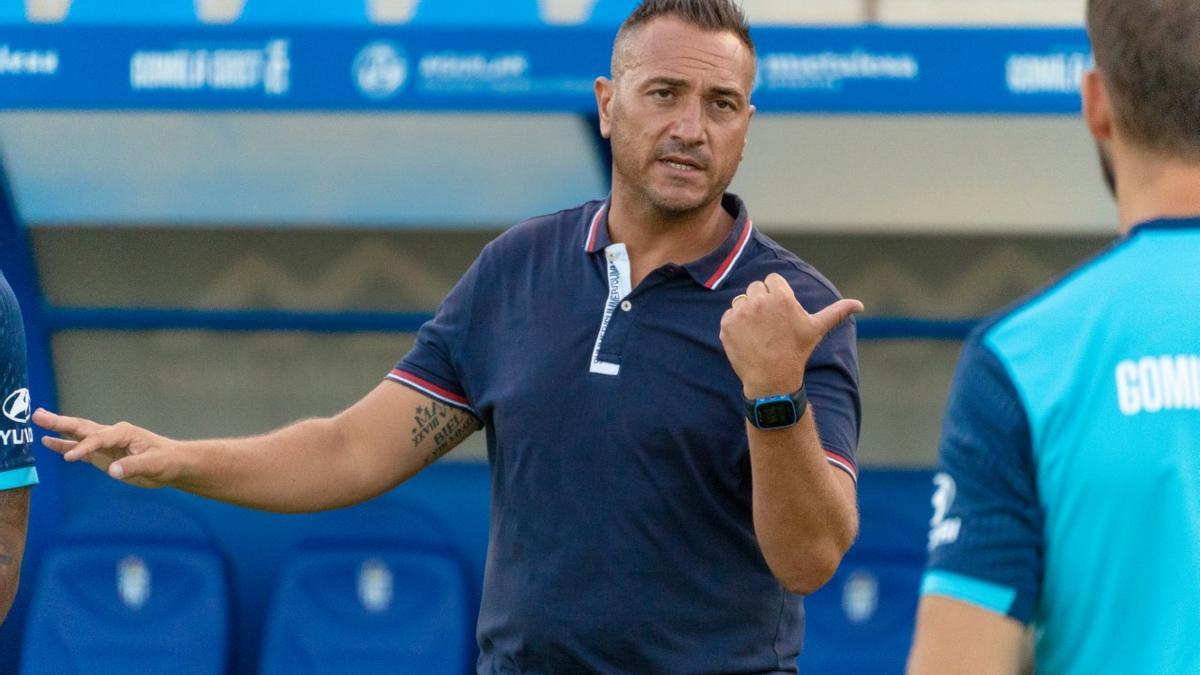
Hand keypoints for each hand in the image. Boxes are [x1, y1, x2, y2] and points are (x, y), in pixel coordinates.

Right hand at [33, 409, 178, 487]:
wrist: (173, 464)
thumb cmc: (167, 460)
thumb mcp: (154, 464)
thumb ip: (133, 466)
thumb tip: (113, 471)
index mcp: (124, 432)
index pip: (98, 438)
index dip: (84, 447)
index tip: (70, 458)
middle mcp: (112, 434)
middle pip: (82, 427)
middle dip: (60, 422)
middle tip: (37, 414)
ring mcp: (106, 444)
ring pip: (78, 434)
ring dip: (58, 428)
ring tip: (37, 419)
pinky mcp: (103, 456)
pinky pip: (81, 449)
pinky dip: (65, 446)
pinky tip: (49, 442)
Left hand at [720, 273, 863, 397]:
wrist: (772, 379)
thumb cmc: (796, 352)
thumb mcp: (817, 329)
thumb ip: (836, 311)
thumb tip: (860, 305)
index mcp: (782, 297)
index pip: (772, 280)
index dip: (777, 295)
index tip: (780, 312)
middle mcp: (760, 301)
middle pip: (755, 288)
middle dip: (762, 301)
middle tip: (770, 324)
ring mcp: (741, 312)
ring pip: (741, 300)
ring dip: (748, 312)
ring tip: (759, 332)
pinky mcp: (727, 324)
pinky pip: (729, 315)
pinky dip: (735, 325)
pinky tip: (747, 338)